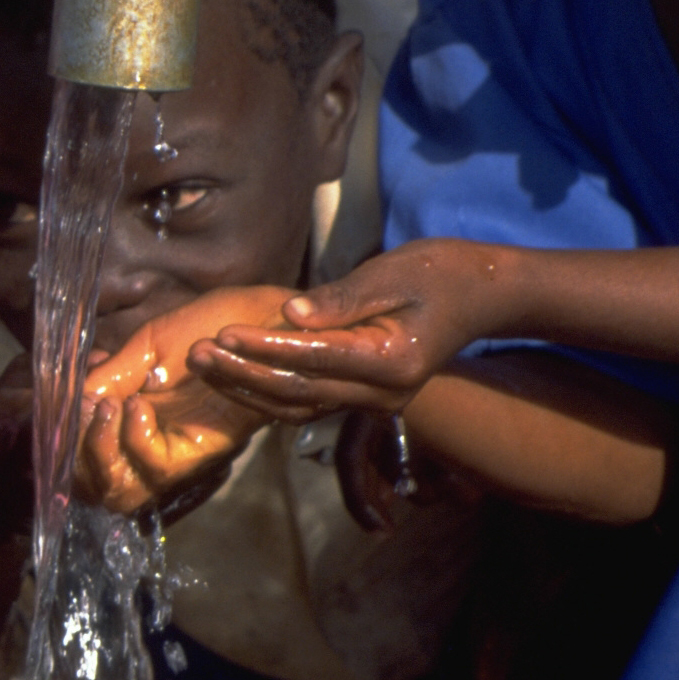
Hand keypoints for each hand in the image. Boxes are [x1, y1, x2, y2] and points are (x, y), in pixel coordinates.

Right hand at [70, 286, 290, 511]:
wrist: (273, 315)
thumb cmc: (214, 324)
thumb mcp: (150, 346)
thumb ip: (113, 375)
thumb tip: (69, 401)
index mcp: (141, 422)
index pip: (91, 462)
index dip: (68, 445)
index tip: (61, 406)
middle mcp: (159, 445)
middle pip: (107, 490)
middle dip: (80, 460)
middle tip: (76, 419)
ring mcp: (183, 449)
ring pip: (128, 490)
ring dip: (103, 452)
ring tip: (106, 409)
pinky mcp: (211, 445)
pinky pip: (163, 466)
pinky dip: (137, 441)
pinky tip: (135, 405)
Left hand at [188, 239, 506, 418]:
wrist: (482, 295)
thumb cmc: (440, 274)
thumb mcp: (393, 274)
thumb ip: (341, 298)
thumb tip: (288, 312)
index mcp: (393, 363)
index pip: (316, 359)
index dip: (266, 349)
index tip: (224, 334)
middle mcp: (383, 394)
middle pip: (299, 392)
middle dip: (242, 375)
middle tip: (196, 354)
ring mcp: (374, 401)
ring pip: (297, 406)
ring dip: (245, 388)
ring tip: (201, 363)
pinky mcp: (362, 395)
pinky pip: (307, 402)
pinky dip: (266, 393)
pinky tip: (231, 375)